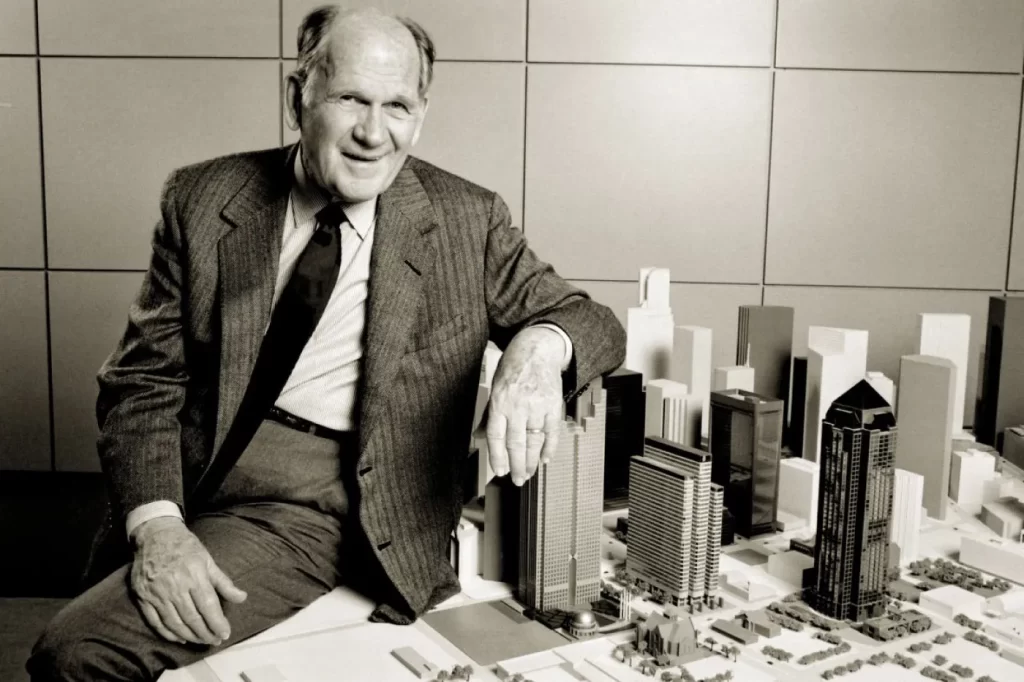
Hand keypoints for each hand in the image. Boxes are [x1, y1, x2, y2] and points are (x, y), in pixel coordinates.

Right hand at [130, 517, 246, 645]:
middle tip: (215, 640)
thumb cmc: (185, 547)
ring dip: (190, 636)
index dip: (217, 623)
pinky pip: (156, 622)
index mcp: (194, 575)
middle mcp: (174, 586)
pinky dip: (168, 633)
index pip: (208, 606)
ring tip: (201, 641)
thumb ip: (224, 582)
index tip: (225, 633)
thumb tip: (242, 598)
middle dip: (206, 633)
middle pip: (192, 618)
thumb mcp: (208, 560)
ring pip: (174, 623)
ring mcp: (156, 593)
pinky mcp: (143, 597)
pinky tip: (180, 638)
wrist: (155, 535)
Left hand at [486, 327, 564, 485]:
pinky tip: (545, 459)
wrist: (538, 349)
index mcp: (500, 402)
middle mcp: (518, 406)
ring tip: (529, 473)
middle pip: (516, 443)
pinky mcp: (553, 405)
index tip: (501, 471)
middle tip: (518, 480)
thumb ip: (489, 415)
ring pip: (535, 441)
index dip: (497, 457)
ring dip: (532, 461)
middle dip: (517, 465)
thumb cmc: (513, 368)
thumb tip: (479, 437)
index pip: (497, 436)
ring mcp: (537, 406)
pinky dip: (550, 448)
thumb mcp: (495, 388)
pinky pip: (552, 433)